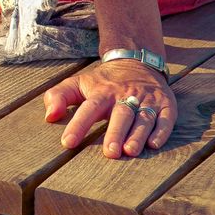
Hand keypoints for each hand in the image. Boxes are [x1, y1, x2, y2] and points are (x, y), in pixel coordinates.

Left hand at [42, 59, 176, 157]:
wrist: (137, 61)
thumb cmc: (103, 82)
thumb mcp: (78, 83)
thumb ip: (59, 96)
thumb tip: (49, 116)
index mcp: (102, 92)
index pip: (89, 108)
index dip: (78, 124)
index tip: (68, 142)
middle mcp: (125, 95)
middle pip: (120, 114)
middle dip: (115, 133)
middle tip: (110, 153)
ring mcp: (147, 100)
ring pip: (143, 118)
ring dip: (137, 134)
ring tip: (130, 151)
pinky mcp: (165, 105)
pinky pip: (165, 118)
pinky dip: (161, 131)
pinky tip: (154, 144)